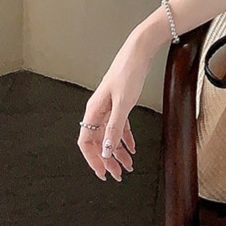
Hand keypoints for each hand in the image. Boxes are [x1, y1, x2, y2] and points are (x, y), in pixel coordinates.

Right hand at [76, 38, 148, 180]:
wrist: (139, 51)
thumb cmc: (129, 72)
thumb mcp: (123, 103)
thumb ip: (114, 127)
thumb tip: (105, 150)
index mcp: (94, 111)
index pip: (86, 142)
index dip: (93, 159)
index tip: (103, 173)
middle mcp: (98, 110)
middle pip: (98, 142)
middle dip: (107, 160)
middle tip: (117, 175)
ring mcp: (109, 107)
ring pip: (110, 135)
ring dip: (118, 151)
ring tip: (128, 166)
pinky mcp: (119, 103)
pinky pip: (119, 126)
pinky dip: (125, 138)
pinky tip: (131, 148)